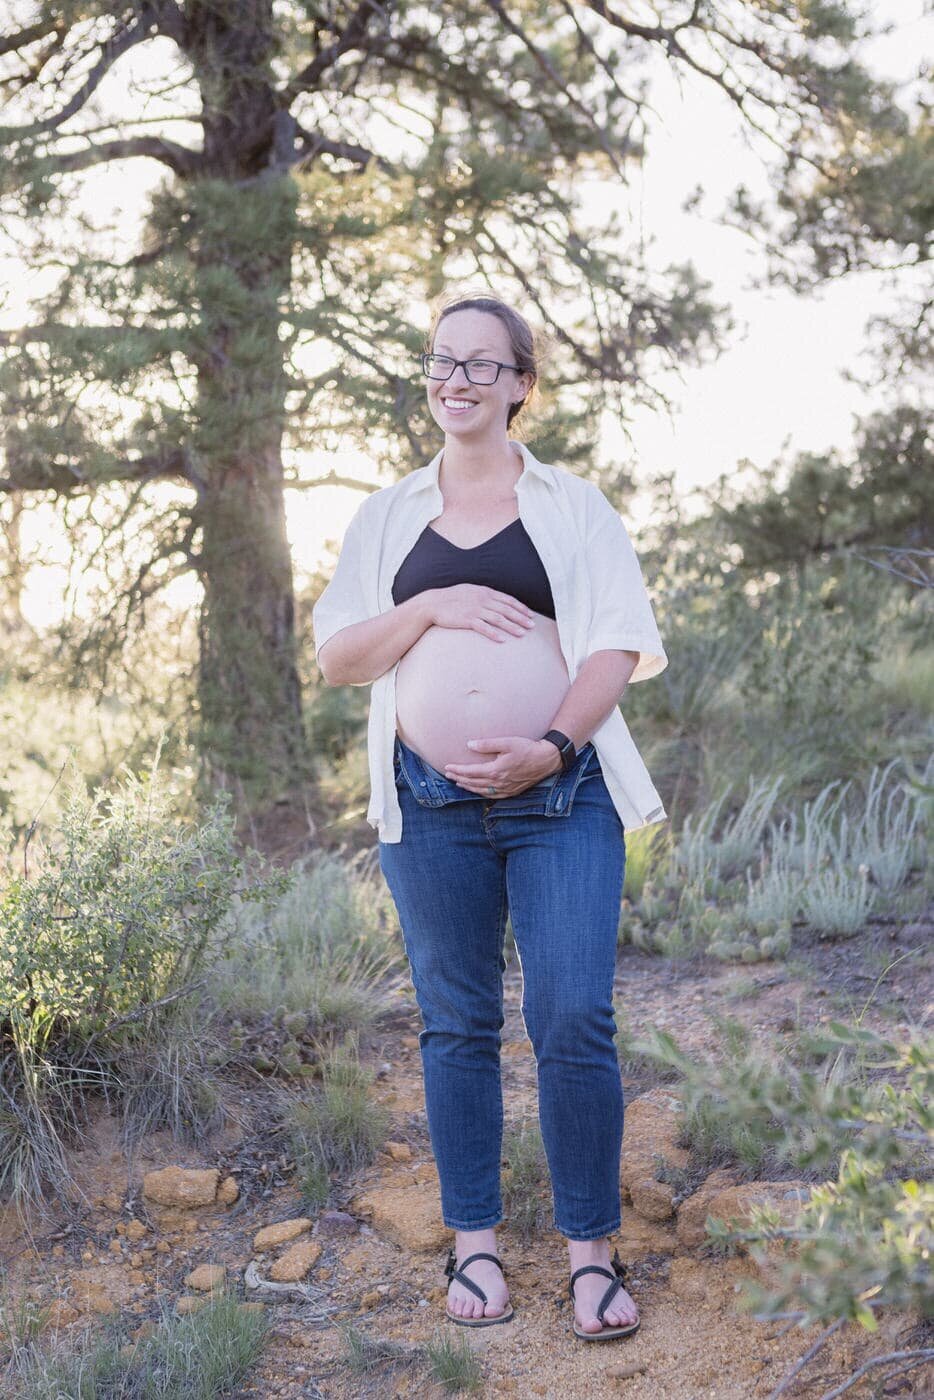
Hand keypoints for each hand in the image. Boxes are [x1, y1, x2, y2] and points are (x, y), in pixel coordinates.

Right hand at [428, 585, 535, 641]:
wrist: (433, 603)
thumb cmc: (452, 598)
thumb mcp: (471, 591)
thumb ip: (485, 595)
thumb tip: (497, 601)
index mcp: (485, 591)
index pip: (508, 600)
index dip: (521, 608)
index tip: (531, 615)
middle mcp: (482, 599)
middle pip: (506, 609)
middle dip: (521, 618)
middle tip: (533, 626)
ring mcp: (475, 609)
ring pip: (498, 619)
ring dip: (512, 626)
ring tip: (522, 634)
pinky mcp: (466, 619)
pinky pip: (483, 627)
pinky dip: (494, 633)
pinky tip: (502, 639)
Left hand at [444, 737, 561, 795]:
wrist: (546, 760)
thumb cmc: (527, 748)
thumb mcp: (507, 742)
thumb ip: (487, 744)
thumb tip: (469, 744)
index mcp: (496, 770)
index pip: (470, 772)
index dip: (457, 770)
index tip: (447, 767)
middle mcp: (499, 783)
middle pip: (473, 783)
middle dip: (459, 778)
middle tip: (448, 774)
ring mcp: (505, 789)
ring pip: (481, 791)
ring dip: (468, 787)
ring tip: (458, 782)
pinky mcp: (512, 792)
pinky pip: (492, 795)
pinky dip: (481, 793)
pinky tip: (477, 790)